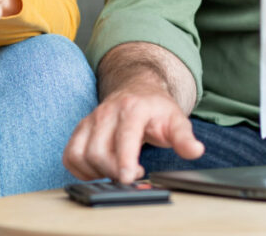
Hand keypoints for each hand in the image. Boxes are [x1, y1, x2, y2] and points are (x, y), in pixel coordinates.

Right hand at [62, 83, 204, 182]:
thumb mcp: (175, 119)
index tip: (128, 177)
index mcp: (133, 108)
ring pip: (81, 154)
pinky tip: (98, 169)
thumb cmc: (156, 108)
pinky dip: (80, 168)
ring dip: (96, 172)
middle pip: (99, 151)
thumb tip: (196, 151)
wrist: (138, 88)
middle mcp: (108, 111)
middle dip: (113, 171)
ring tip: (117, 170)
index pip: (125, 136)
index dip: (125, 159)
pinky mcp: (81, 128)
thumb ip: (184, 137)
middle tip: (133, 174)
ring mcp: (92, 118)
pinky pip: (70, 154)